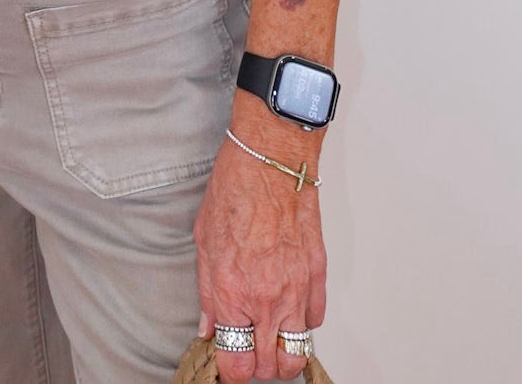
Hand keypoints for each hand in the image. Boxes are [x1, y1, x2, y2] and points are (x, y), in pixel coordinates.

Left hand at [193, 134, 326, 380]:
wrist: (270, 159)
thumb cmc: (234, 190)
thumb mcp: (204, 241)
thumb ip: (207, 292)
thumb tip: (210, 325)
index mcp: (234, 293)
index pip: (238, 363)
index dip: (231, 369)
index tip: (227, 361)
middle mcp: (268, 299)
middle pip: (271, 366)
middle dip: (257, 364)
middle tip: (248, 347)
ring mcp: (297, 288)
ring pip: (298, 353)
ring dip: (283, 351)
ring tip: (270, 336)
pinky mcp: (318, 273)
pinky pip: (315, 319)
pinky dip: (302, 321)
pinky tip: (288, 306)